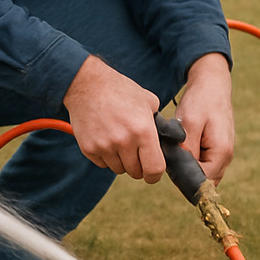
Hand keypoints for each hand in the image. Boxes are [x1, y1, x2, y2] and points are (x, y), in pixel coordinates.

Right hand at [63, 56, 165, 182]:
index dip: (155, 175)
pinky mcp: (89, 148)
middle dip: (138, 165)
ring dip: (121, 161)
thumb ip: (160, 124)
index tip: (153, 173)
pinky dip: (106, 157)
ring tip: (119, 141)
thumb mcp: (149, 102)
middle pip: (135, 172)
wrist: (88, 85)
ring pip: (118, 169)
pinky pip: (103, 164)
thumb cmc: (121, 91)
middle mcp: (124, 141)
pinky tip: (106, 138)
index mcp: (143, 131)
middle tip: (135, 151)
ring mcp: (104, 146)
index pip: (154, 169)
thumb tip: (170, 140)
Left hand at [174, 53, 234, 183]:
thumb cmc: (201, 100)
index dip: (184, 177)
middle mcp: (226, 156)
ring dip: (189, 165)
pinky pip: (204, 163)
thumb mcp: (189, 123)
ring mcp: (223, 153)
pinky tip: (183, 145)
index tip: (170, 162)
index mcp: (222, 152)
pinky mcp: (217, 149)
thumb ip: (187, 150)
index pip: (203, 181)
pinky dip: (193, 159)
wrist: (211, 84)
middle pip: (204, 179)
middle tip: (171, 154)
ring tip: (177, 147)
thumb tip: (182, 171)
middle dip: (186, 172)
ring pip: (204, 172)